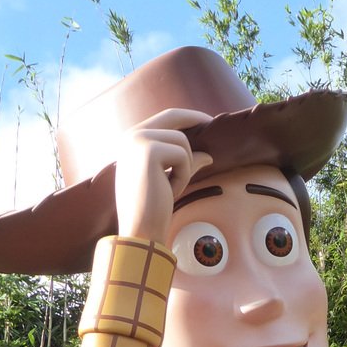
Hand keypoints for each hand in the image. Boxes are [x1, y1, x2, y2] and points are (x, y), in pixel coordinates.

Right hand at [114, 108, 214, 243]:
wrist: (139, 229)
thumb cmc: (152, 208)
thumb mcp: (169, 180)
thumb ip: (183, 163)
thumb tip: (207, 155)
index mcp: (131, 140)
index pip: (164, 117)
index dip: (187, 116)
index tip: (207, 121)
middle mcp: (131, 135)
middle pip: (173, 116)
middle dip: (196, 121)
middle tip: (215, 126)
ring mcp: (138, 140)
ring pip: (182, 142)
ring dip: (186, 168)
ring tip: (172, 188)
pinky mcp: (149, 150)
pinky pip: (182, 156)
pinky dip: (183, 176)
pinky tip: (169, 190)